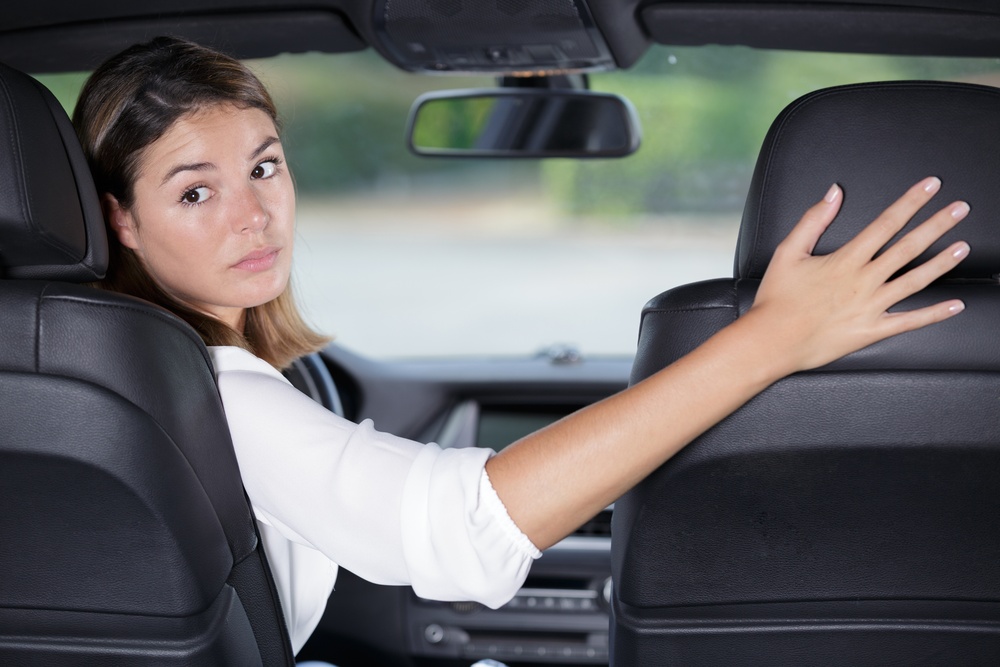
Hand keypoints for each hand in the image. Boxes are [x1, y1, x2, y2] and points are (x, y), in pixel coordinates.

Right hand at [747, 176, 968, 373]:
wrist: (771, 341)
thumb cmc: (776, 299)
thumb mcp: (788, 252)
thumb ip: (813, 220)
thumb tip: (833, 193)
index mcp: (846, 259)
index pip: (886, 223)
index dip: (911, 202)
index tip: (930, 186)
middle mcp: (864, 281)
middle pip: (908, 247)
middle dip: (937, 225)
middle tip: (960, 209)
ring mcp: (871, 307)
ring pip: (915, 281)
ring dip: (942, 263)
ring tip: (963, 247)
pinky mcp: (872, 331)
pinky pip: (909, 322)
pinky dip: (934, 314)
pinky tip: (955, 305)